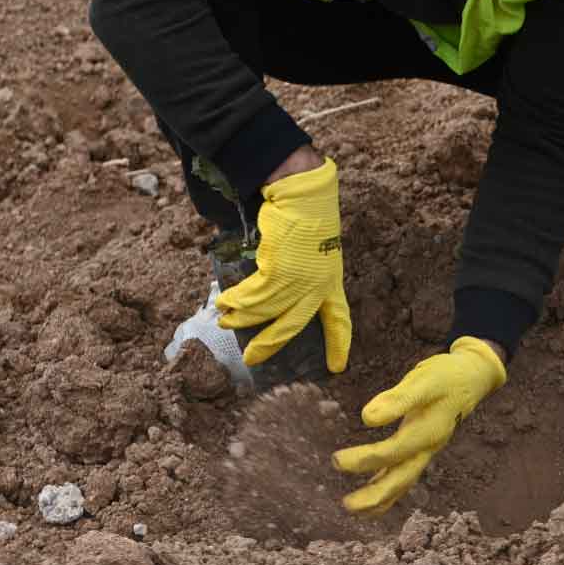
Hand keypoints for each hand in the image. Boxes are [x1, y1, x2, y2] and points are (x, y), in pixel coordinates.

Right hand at [215, 157, 351, 373]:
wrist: (301, 196)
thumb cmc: (305, 220)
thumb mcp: (314, 253)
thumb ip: (302, 275)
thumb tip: (275, 295)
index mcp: (331, 282)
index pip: (339, 319)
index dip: (338, 344)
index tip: (337, 368)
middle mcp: (318, 285)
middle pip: (294, 326)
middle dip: (271, 345)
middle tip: (252, 358)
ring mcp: (299, 280)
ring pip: (265, 311)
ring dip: (240, 319)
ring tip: (224, 321)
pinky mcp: (278, 271)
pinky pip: (252, 296)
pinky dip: (235, 302)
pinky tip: (224, 302)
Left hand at [331, 337, 505, 515]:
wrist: (472, 377)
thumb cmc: (446, 375)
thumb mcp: (424, 380)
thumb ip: (398, 399)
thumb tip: (367, 417)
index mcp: (428, 431)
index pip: (393, 452)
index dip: (365, 459)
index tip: (337, 460)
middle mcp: (428, 447)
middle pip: (402, 479)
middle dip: (375, 495)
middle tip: (346, 505)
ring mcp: (426, 450)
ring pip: (404, 481)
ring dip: (380, 498)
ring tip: (354, 509)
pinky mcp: (422, 448)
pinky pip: (405, 474)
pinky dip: (388, 487)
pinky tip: (372, 490)